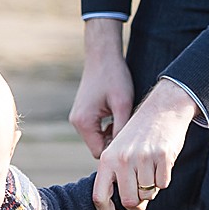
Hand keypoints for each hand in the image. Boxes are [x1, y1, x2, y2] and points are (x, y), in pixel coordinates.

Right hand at [72, 33, 135, 158]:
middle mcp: (76, 122)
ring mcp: (78, 118)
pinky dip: (107, 128)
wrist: (103, 55)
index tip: (132, 143)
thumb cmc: (114, 77)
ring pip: (98, 139)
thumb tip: (125, 151)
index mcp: (83, 122)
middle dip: (114, 142)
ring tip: (125, 119)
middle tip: (131, 130)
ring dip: (112, 134)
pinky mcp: (83, 113)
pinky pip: (96, 130)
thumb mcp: (123, 104)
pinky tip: (118, 116)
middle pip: (98, 147)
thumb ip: (122, 129)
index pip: (100, 153)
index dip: (116, 151)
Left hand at [93, 79, 198, 209]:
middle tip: (142, 196)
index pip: (100, 197)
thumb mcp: (121, 153)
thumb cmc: (139, 136)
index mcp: (107, 159)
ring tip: (151, 171)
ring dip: (151, 189)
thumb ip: (120, 179)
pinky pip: (163, 184)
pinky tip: (162, 163)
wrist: (162, 109)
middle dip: (137, 205)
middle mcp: (123, 159)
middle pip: (128, 201)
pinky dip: (164, 179)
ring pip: (147, 194)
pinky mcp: (162, 156)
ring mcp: (143, 157)